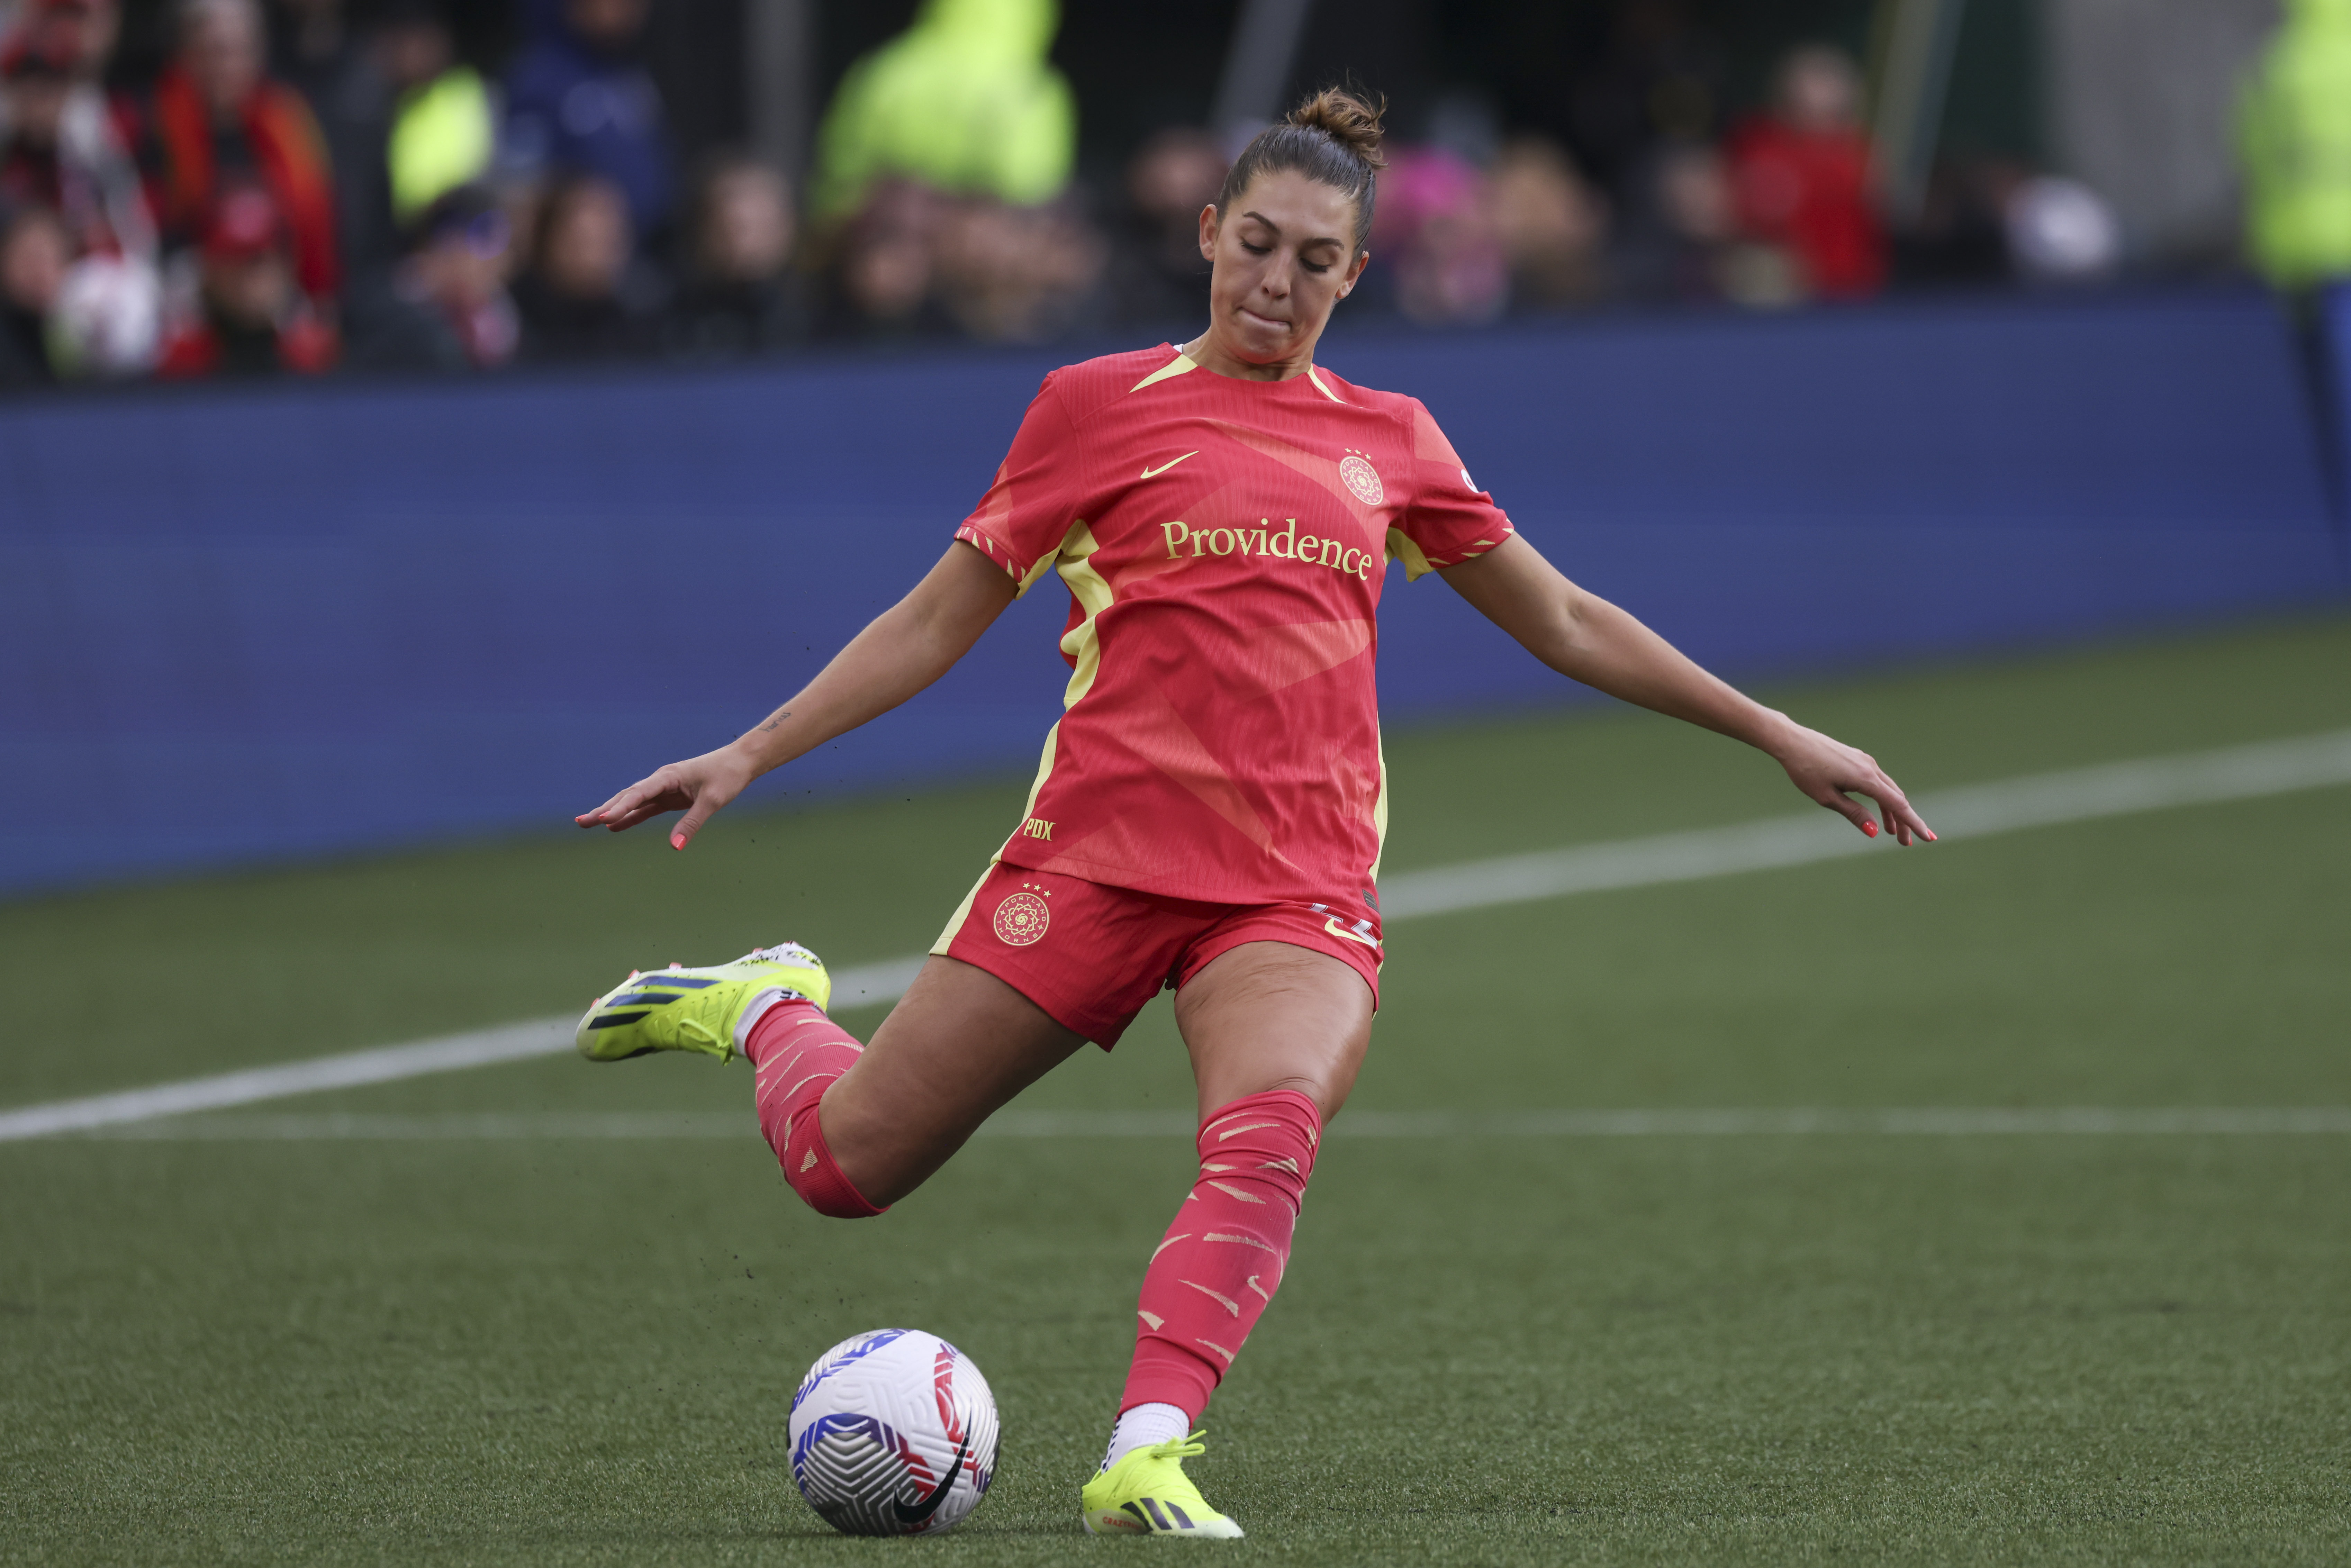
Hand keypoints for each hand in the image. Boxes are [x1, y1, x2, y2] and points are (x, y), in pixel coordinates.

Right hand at [574, 744, 755, 849]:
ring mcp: (664, 789)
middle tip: (581, 823)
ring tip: (588, 823)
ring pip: (633, 802)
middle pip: (627, 796)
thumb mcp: (712, 801)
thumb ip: (692, 823)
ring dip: (612, 813)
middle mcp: (661, 781)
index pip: (639, 793)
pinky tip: (614, 827)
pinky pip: (645, 809)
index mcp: (668, 776)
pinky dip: (630, 817)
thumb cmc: (727, 776)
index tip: (604, 818)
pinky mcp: (670, 797)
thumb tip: (676, 847)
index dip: (621, 807)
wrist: (740, 763)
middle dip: (604, 809)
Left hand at [1771, 722, 1935, 845]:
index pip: (1897, 805)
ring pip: (1888, 789)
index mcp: (1866, 779)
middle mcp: (1871, 768)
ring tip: (1892, 833)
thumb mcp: (1827, 798)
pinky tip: (1878, 811)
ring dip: (1892, 811)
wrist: (1792, 742)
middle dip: (1904, 821)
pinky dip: (1881, 798)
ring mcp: (1865, 761)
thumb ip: (1853, 813)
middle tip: (1907, 843)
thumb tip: (1874, 831)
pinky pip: (1878, 782)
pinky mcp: (1858, 759)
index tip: (1927, 838)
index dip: (1913, 823)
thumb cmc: (1805, 770)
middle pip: (1896, 798)